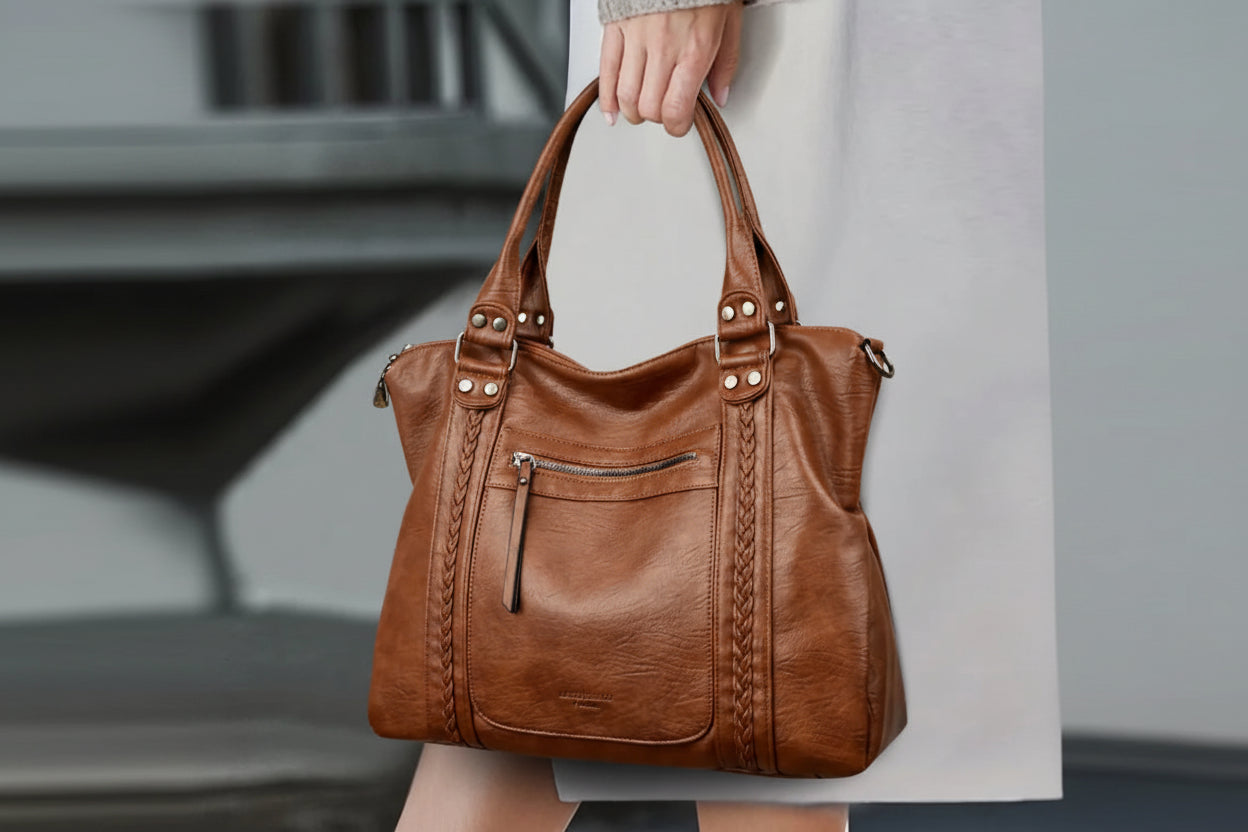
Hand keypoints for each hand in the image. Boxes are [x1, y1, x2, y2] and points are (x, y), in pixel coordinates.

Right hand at [599, 2, 743, 136]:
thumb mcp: (730, 21)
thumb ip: (726, 63)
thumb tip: (720, 96)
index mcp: (694, 50)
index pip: (675, 109)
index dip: (677, 126)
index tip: (680, 123)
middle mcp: (663, 48)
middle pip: (649, 107)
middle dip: (657, 117)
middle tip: (665, 111)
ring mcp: (636, 38)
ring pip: (626, 95)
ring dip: (633, 111)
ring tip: (642, 109)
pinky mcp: (616, 28)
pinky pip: (606, 71)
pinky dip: (606, 98)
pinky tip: (612, 112)